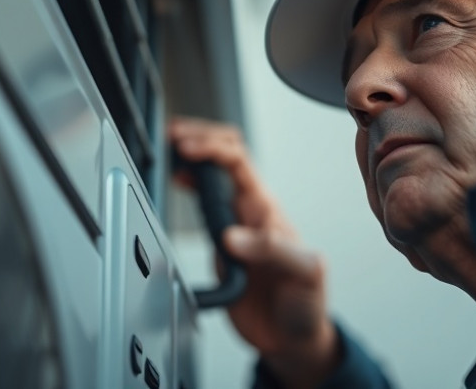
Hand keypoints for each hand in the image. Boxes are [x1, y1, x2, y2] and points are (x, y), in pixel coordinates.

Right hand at [168, 117, 338, 387]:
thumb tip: (231, 235)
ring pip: (210, 179)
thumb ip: (273, 251)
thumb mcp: (304, 274)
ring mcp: (233, 227)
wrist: (293, 338)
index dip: (211, 147)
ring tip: (168, 150)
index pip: (238, 161)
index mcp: (267, 210)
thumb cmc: (307, 303)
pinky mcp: (220, 248)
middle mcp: (249, 212)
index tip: (187, 148)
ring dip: (191, 160)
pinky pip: (202, 210)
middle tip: (172, 137)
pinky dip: (187, 190)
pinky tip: (176, 184)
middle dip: (199, 139)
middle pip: (223, 157)